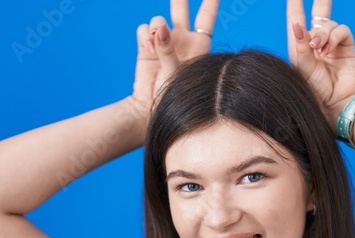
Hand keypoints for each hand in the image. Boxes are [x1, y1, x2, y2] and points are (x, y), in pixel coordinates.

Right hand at [127, 0, 219, 123]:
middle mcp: (181, 40)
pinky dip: (144, 37)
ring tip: (156, 47)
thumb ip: (168, 48)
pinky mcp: (145, 45)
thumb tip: (159, 28)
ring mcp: (162, 41)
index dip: (211, 0)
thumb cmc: (171, 95)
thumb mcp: (175, 72)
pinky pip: (143, 28)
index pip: (207, 16)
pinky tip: (147, 51)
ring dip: (156, 29)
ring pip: (158, 19)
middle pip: (181, 8)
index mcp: (197, 45)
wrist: (148, 109)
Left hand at [286, 0, 354, 128]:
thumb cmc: (314, 92)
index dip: (295, 6)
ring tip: (318, 48)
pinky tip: (328, 49)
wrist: (334, 106)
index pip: (297, 21)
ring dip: (323, 32)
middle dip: (321, 1)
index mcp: (301, 48)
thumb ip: (300, 46)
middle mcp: (317, 44)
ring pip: (328, 24)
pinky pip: (342, 31)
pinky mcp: (347, 48)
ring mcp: (333, 45)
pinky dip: (334, 36)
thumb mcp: (301, 68)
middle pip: (319, 15)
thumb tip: (296, 25)